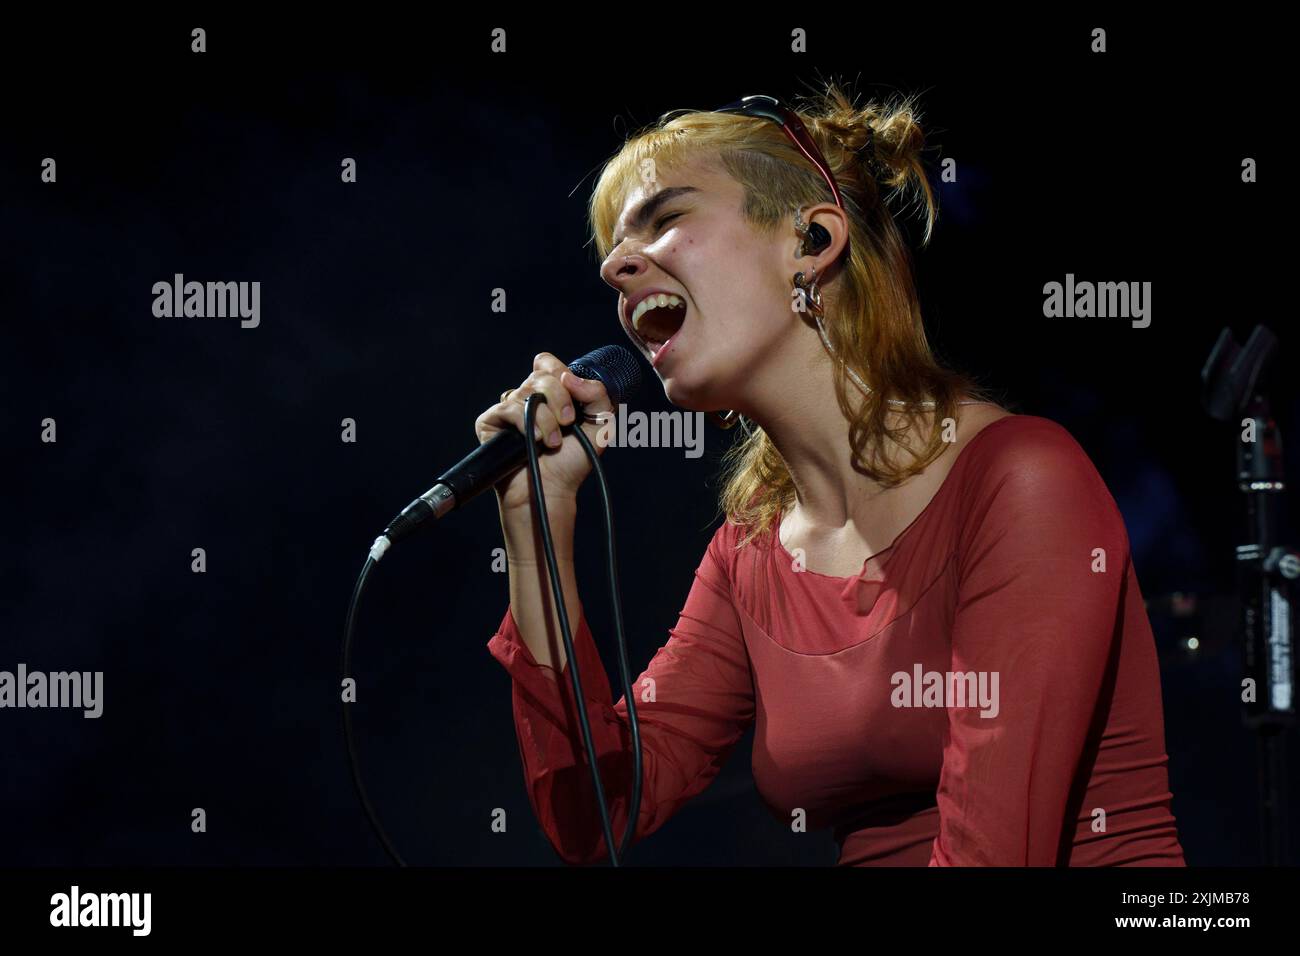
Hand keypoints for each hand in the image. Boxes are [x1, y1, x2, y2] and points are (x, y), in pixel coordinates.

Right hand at [474, 352, 615, 511]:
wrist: (552, 490)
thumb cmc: (572, 462)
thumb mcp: (600, 424)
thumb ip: (597, 393)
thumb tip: (568, 375)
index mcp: (551, 394)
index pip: (548, 364)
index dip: (560, 373)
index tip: (574, 395)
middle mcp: (528, 398)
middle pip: (540, 375)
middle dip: (559, 398)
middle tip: (568, 423)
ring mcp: (508, 409)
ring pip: (526, 392)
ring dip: (547, 420)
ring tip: (552, 442)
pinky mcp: (490, 421)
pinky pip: (507, 407)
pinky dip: (526, 423)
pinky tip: (534, 441)